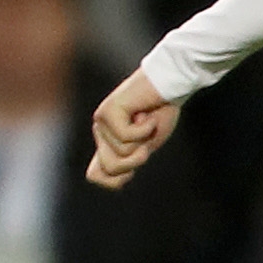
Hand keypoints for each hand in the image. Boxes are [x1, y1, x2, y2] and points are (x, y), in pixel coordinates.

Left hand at [88, 69, 179, 186]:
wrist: (171, 84)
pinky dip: (145, 128)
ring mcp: (102, 121)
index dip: (118, 177)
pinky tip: (147, 113)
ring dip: (144, 140)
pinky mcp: (108, 111)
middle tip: (146, 137)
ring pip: (121, 153)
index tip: (137, 156)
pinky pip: (127, 136)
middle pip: (111, 168)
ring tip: (147, 120)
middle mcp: (100, 132)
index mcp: (106, 143)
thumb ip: (124, 161)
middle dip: (136, 159)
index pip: (96, 176)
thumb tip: (91, 176)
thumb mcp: (145, 145)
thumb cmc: (161, 113)